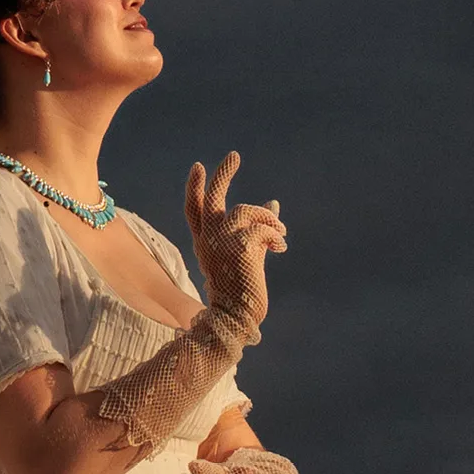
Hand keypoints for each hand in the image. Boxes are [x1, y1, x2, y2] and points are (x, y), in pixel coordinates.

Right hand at [184, 152, 286, 337]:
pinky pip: (266, 228)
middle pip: (213, 197)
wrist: (234, 318)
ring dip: (269, 220)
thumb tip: (273, 204)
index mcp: (204, 243)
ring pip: (247, 210)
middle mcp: (209, 239)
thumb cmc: (238, 293)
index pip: (193, 209)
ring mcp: (223, 240)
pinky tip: (280, 249)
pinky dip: (277, 237)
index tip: (198, 167)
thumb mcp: (243, 257)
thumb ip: (254, 231)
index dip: (195, 188)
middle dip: (223, 174)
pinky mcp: (242, 244)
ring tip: (279, 236)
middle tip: (234, 155)